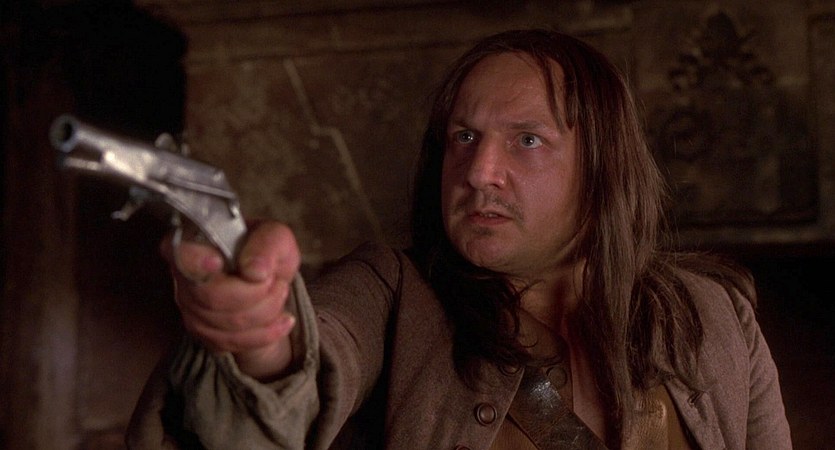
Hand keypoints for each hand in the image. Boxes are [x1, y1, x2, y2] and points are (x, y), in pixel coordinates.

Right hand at [161, 220, 300, 380]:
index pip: (182, 255)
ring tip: (279, 294)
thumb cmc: (266, 253)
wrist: (269, 283)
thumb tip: (254, 271)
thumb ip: (267, 244)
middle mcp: (184, 276)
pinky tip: (282, 320)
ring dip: (267, 312)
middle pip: (212, 297)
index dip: (198, 262)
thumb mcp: (276, 237)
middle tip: (277, 282)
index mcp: (194, 242)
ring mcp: (189, 307)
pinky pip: (234, 342)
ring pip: (227, 324)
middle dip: (256, 293)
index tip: (218, 263)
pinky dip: (266, 333)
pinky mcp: (203, 333)